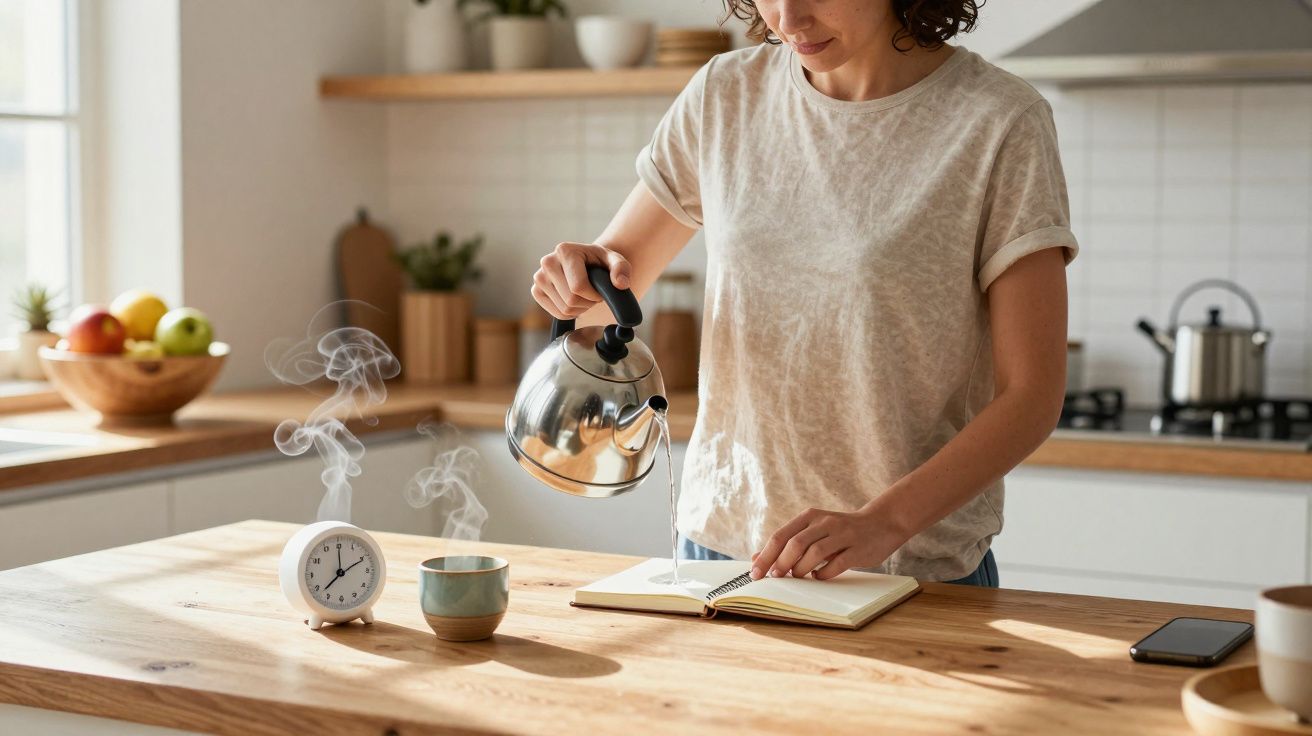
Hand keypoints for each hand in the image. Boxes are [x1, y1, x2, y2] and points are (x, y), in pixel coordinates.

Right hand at [531, 242, 631, 319]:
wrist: (586, 264)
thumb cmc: (599, 262)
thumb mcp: (615, 260)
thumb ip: (621, 269)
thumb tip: (621, 284)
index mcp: (565, 250)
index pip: (578, 287)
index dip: (594, 295)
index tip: (600, 291)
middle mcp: (547, 262)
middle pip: (571, 300)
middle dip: (587, 302)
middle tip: (592, 293)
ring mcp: (539, 277)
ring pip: (564, 309)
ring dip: (580, 308)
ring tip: (583, 295)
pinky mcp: (536, 291)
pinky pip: (557, 313)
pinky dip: (569, 312)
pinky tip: (574, 300)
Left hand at [751, 506, 908, 580]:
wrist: (882, 522)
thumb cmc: (841, 530)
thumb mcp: (813, 530)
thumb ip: (788, 542)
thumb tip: (756, 557)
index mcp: (810, 516)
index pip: (781, 536)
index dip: (766, 555)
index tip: (755, 573)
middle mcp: (825, 522)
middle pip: (795, 543)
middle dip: (781, 563)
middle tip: (774, 577)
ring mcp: (843, 535)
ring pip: (814, 553)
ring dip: (801, 569)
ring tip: (797, 577)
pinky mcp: (857, 549)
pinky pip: (837, 564)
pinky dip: (823, 574)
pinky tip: (818, 577)